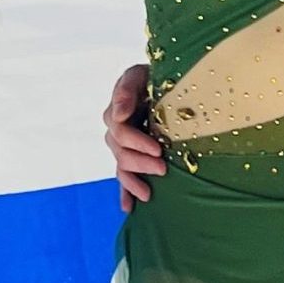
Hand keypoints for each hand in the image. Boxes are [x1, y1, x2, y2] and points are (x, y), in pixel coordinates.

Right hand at [104, 63, 163, 211]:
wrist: (167, 81)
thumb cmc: (156, 74)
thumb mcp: (139, 74)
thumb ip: (125, 89)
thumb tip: (118, 114)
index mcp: (117, 111)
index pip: (121, 132)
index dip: (138, 143)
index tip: (158, 149)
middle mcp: (116, 130)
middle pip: (121, 153)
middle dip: (141, 163)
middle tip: (163, 169)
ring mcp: (122, 144)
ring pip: (121, 167)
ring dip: (133, 182)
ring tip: (148, 195)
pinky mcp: (131, 155)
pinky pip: (123, 176)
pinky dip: (124, 192)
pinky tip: (128, 207)